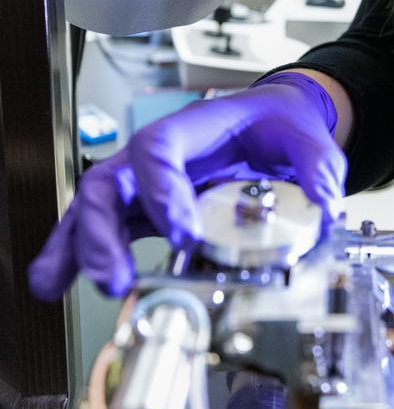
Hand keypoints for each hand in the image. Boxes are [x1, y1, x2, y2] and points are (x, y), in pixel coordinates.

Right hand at [28, 73, 346, 299]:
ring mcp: (144, 184)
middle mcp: (157, 157)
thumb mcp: (305, 132)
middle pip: (109, 182)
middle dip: (103, 230)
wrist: (272, 124)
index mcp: (193, 129)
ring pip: (93, 209)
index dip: (163, 192)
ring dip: (76, 247)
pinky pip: (102, 230)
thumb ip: (318, 164)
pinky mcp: (144, 211)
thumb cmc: (276, 123)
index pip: (159, 149)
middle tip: (114, 275)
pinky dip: (74, 255)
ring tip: (59, 285)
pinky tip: (53, 284)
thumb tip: (325, 205)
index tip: (183, 233)